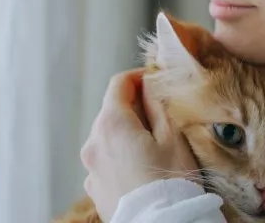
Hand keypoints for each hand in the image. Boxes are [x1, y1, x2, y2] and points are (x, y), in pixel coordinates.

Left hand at [80, 68, 197, 220]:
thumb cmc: (171, 181)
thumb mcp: (173, 135)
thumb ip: (158, 104)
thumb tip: (150, 85)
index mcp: (111, 124)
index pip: (119, 84)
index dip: (139, 77)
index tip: (156, 80)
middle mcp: (93, 143)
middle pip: (112, 110)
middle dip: (135, 106)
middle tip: (162, 114)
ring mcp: (91, 168)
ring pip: (109, 136)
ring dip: (128, 132)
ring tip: (156, 145)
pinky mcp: (95, 187)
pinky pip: (107, 160)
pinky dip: (122, 155)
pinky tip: (144, 167)